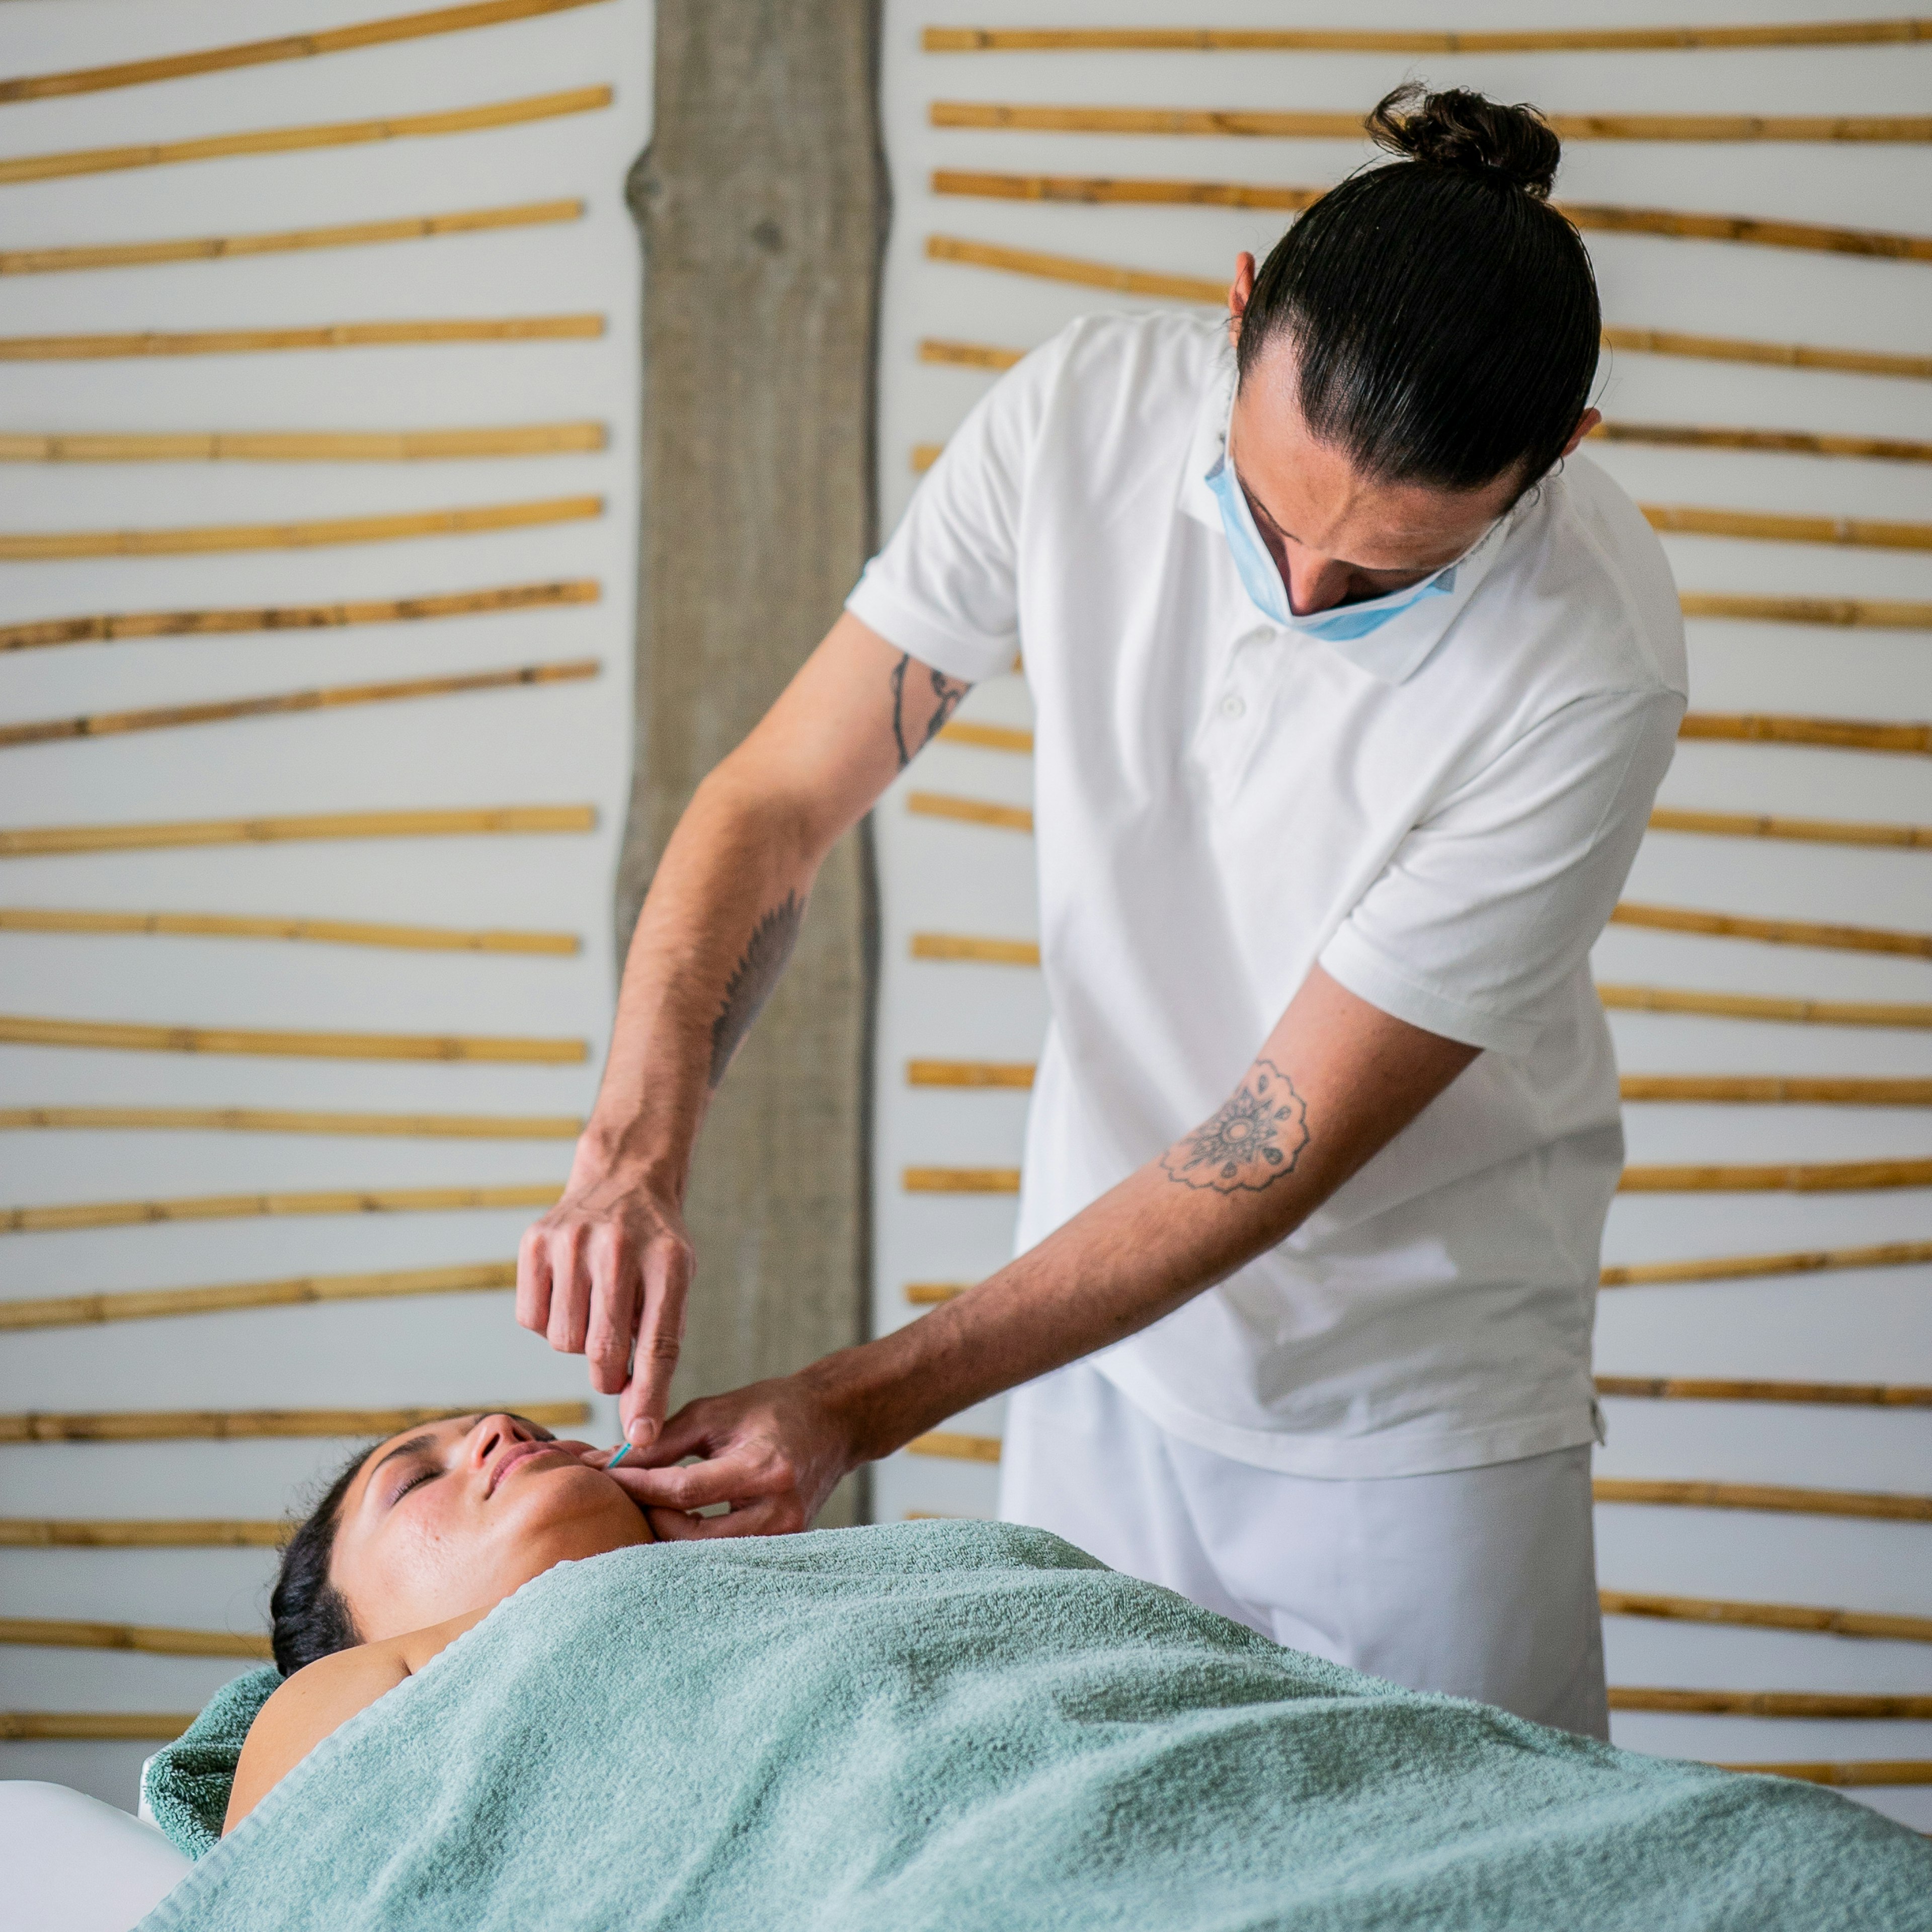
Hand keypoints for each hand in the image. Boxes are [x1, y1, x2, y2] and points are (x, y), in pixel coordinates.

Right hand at [516, 1163, 693, 1448]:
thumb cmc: (655, 1247)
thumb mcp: (677, 1283)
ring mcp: (572, 1241)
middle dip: (609, 1376)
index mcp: (669, 1261)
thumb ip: (661, 1347)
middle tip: (615, 1368)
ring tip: (596, 1314)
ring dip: (579, 1345)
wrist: (624, 1177)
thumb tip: (639, 1427)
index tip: (641, 1438)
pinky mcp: (535, 1242)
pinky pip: (531, 1320)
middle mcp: (618, 1247)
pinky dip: (548, 1322)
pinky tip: (569, 1296)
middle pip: (602, 1350)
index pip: (658, 1344)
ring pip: (563, 1341)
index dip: (649, 1397)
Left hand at [592, 1370, 857, 1539]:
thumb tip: (607, 1461)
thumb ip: (663, 1440)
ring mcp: (784, 1535)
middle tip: (622, 1495)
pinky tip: (674, 1520)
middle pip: (689, 1534)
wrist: (833, 1423)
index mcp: (763, 1468)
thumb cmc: (773, 1410)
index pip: (683, 1490)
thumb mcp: (715, 1413)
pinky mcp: (782, 1545)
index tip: (605, 1475)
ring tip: (645, 1506)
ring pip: (703, 1553)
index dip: (638, 1486)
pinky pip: (724, 1554)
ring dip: (667, 1532)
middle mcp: (778, 1509)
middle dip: (648, 1515)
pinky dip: (693, 1540)